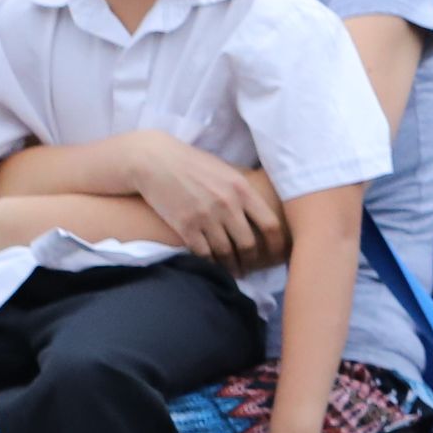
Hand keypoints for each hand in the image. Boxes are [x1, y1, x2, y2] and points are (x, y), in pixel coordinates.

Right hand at [126, 135, 287, 266]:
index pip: (270, 224)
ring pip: (226, 252)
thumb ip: (244, 190)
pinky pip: (203, 253)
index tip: (278, 254)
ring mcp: (205, 217)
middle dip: (252, 259)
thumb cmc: (193, 163)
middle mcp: (226, 205)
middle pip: (248, 243)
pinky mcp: (184, 226)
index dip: (277, 244)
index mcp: (242, 189)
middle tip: (252, 267)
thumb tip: (264, 207)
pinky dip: (210, 263)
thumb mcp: (227, 170)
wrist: (155, 162)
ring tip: (236, 271)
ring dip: (232, 265)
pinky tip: (214, 267)